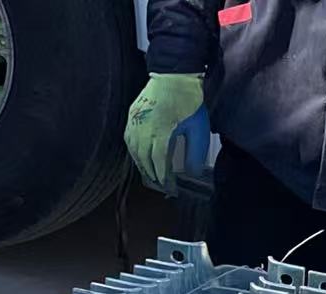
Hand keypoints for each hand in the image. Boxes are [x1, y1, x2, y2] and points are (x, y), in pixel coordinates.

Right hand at [124, 73, 205, 187]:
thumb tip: (191, 171)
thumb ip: (194, 152)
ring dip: (139, 162)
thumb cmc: (189, 101)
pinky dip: (132, 148)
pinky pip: (128, 136)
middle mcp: (143, 127)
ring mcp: (135, 119)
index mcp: (161, 131)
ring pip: (132, 147)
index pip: (158, 160)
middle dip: (150, 172)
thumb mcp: (197, 128)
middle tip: (158, 183)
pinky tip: (138, 154)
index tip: (168, 185)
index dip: (163, 175)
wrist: (174, 75)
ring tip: (148, 172)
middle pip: (143, 156)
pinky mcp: (132, 113)